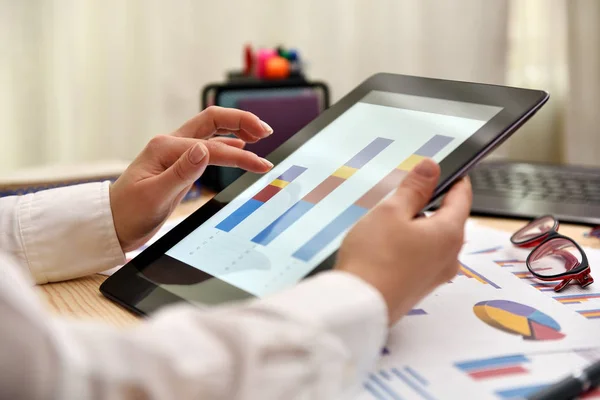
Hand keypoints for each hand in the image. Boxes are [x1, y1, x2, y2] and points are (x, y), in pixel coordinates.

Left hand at [110, 106, 274, 251]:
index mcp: (165, 148)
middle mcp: (171, 145)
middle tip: (265, 130)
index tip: (262, 166)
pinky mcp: (179, 165)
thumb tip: (204, 149)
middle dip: (241, 121)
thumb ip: (182, 172)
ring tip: (259, 134)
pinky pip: (208, 147)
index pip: (212, 148)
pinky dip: (227, 144)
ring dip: (236, 129)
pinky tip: (240, 148)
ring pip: (211, 131)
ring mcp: (175, 153)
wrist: (112, 224)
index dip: (240, 158)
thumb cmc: (129, 212)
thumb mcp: (155, 195)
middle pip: (212, 121)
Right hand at [335, 159, 471, 324]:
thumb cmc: (374, 259)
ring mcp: (435, 275)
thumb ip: (414, 188)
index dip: (453, 178)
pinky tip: (383, 247)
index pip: (462, 196)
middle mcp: (449, 257)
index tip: (442, 169)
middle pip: (446, 219)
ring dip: (414, 227)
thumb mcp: (391, 211)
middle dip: (426, 204)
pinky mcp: (418, 288)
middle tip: (400, 196)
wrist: (358, 307)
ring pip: (431, 239)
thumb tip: (432, 168)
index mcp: (450, 234)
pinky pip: (420, 257)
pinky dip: (407, 246)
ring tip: (385, 224)